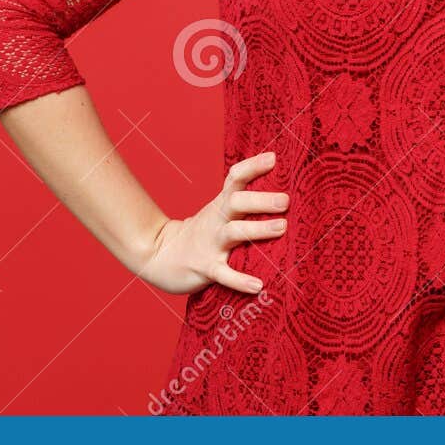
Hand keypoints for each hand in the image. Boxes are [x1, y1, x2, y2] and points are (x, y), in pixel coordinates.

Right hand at [135, 150, 288, 295]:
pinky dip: (239, 280)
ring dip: (257, 230)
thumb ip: (243, 200)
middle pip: (236, 202)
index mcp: (221, 204)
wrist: (159, 254)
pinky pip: (223, 274)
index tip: (273, 158)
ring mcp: (210, 243)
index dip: (253, 166)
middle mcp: (217, 219)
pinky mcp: (206, 268)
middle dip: (261, 200)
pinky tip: (257, 286)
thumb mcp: (219, 210)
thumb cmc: (203, 232)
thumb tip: (280, 188)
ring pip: (233, 232)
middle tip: (285, 200)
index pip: (236, 178)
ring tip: (281, 228)